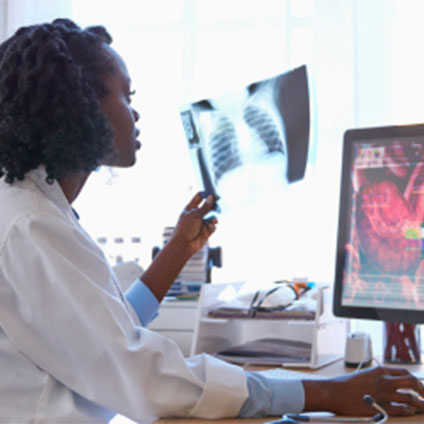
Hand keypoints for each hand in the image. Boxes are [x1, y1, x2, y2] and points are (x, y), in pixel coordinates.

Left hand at [171, 192, 216, 255]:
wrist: (184, 245)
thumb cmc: (186, 228)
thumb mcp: (195, 215)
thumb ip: (205, 207)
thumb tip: (211, 197)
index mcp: (190, 208)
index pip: (198, 197)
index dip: (205, 194)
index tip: (213, 191)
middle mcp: (196, 214)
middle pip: (208, 206)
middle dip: (213, 206)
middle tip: (218, 204)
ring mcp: (202, 223)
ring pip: (212, 216)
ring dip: (214, 217)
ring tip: (214, 220)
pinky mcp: (206, 231)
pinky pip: (213, 226)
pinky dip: (213, 226)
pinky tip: (211, 227)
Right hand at [303, 366, 423, 415]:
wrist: (335, 392)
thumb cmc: (345, 384)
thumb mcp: (363, 374)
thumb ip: (377, 377)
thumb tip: (386, 382)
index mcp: (380, 371)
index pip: (404, 372)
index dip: (415, 379)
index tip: (418, 385)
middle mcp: (385, 381)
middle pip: (412, 382)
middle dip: (422, 389)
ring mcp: (384, 394)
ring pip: (410, 398)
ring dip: (421, 403)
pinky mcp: (382, 407)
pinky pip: (401, 409)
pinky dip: (408, 410)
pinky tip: (410, 411)